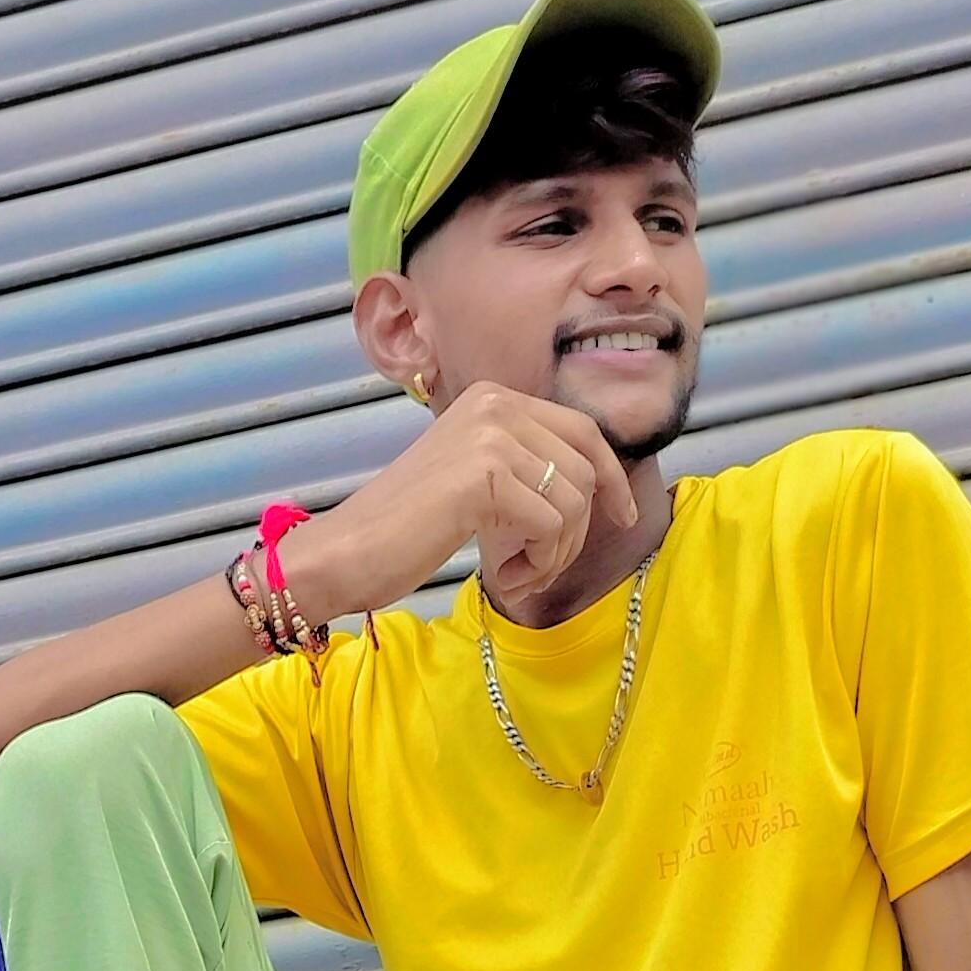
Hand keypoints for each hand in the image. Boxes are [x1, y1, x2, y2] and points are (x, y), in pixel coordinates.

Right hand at [285, 381, 637, 622]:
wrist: (348, 550)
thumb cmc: (408, 528)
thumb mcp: (475, 480)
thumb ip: (525, 467)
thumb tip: (596, 488)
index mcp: (492, 398)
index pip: (582, 431)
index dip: (610, 478)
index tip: (622, 517)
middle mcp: (495, 403)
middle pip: (583, 471)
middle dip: (574, 532)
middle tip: (537, 567)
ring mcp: (490, 434)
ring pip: (573, 501)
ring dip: (555, 553)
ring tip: (517, 572)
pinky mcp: (486, 474)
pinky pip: (551, 525)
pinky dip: (539, 562)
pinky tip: (506, 572)